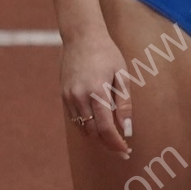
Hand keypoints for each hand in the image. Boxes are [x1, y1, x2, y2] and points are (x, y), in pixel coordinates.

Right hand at [62, 34, 132, 157]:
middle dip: (108, 144)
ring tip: (113, 140)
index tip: (126, 151)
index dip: (116, 143)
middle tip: (122, 150)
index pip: (106, 128)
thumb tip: (126, 129)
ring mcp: (69, 97)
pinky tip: (99, 126)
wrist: (81, 37)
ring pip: (83, 128)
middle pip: (93, 132)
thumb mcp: (122, 75)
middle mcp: (79, 97)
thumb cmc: (107, 53)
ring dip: (98, 137)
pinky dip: (87, 126)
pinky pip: (75, 119)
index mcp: (96, 91)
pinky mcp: (64, 96)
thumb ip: (124, 104)